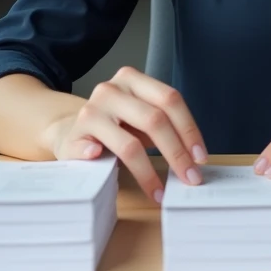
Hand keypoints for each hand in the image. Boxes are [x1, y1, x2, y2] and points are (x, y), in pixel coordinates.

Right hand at [43, 66, 208, 203]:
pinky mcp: (73, 136)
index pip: (170, 99)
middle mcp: (111, 90)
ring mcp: (90, 112)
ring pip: (130, 144)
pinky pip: (92, 151)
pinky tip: (110, 169)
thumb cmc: (115, 127)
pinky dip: (102, 160)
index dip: (189, 129)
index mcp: (133, 79)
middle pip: (154, 120)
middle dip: (176, 153)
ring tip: (160, 191)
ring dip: (149, 172)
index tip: (201, 158)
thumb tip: (195, 157)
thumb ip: (163, 127)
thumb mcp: (140, 118)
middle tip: (189, 178)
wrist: (70, 130)